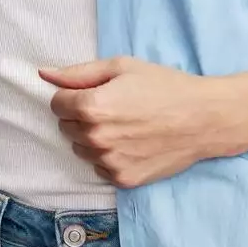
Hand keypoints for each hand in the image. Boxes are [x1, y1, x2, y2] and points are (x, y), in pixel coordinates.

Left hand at [39, 56, 219, 189]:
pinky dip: (108, 156)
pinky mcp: (123, 179)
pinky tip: (131, 143)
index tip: (93, 93)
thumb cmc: (163, 86)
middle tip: (112, 107)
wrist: (203, 119)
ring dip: (93, 138)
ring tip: (122, 125)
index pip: (57, 104)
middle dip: (81, 116)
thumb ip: (78, 73)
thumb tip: (44, 74)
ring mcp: (109, 162)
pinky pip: (99, 168)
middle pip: (66, 127)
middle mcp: (96, 138)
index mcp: (92, 107)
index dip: (73, 95)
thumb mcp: (121, 67)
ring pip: (81, 149)